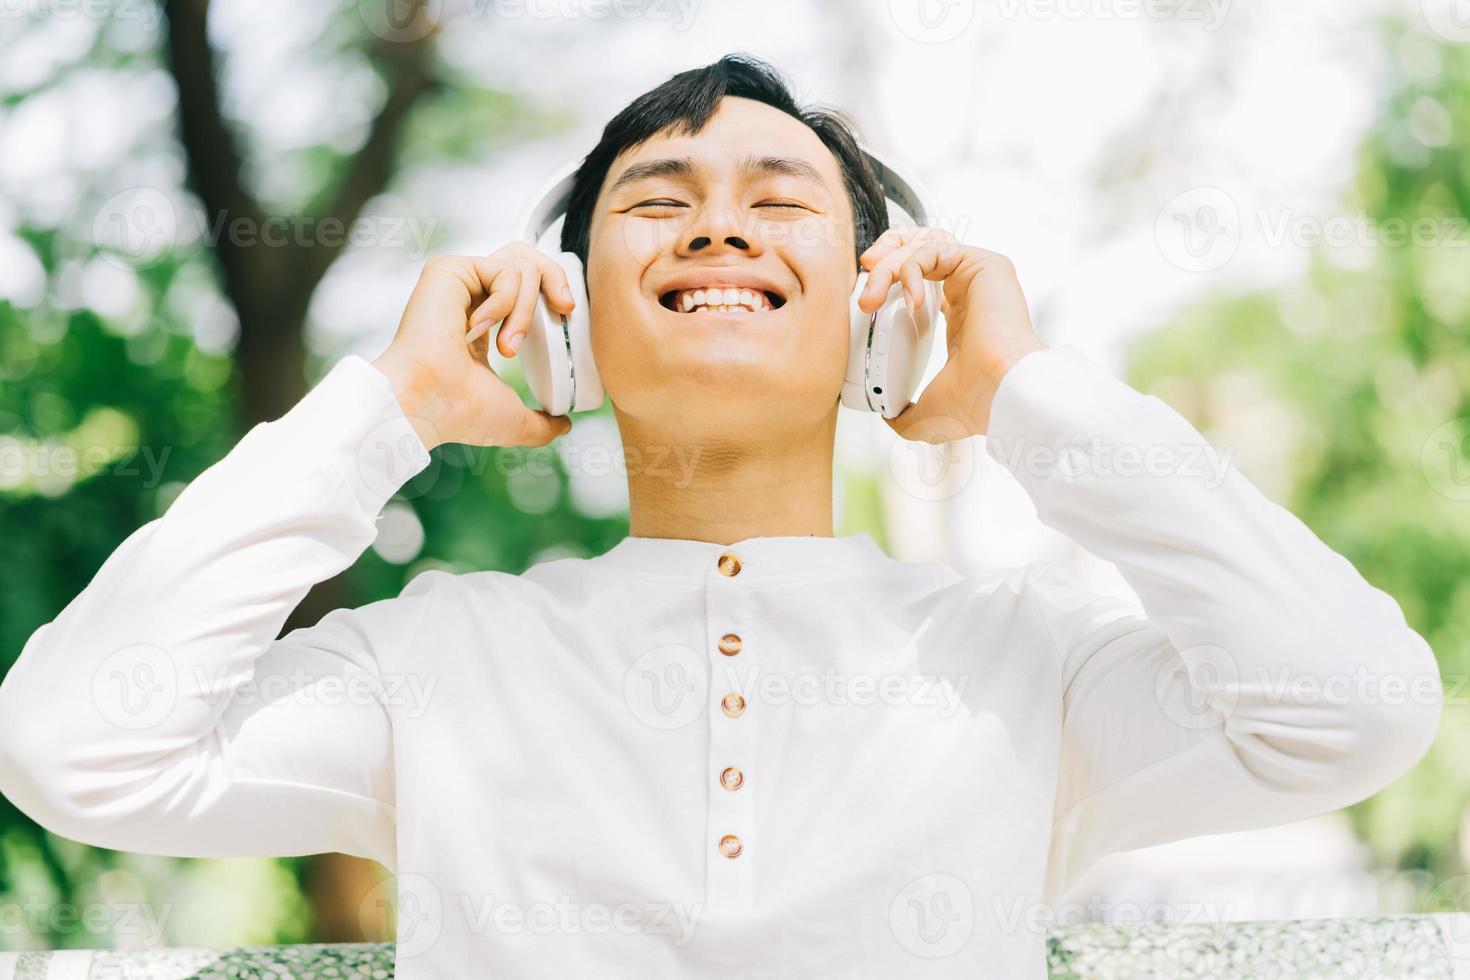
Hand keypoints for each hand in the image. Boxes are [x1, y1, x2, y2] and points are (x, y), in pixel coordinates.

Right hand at [371, 244, 575, 449]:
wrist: (431, 403)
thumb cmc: (460, 413)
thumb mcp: (514, 419)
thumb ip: (542, 422)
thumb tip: (564, 426)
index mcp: (482, 324)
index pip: (525, 287)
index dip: (552, 292)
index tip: (566, 316)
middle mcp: (469, 297)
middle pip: (526, 258)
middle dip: (555, 278)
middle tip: (564, 311)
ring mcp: (459, 282)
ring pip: (521, 265)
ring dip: (527, 309)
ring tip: (508, 346)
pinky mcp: (449, 271)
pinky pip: (504, 270)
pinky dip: (506, 302)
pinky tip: (480, 330)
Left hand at [857, 228, 1048, 440]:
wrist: (1002, 393)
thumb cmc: (978, 403)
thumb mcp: (928, 412)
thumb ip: (905, 411)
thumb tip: (888, 416)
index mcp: (959, 317)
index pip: (920, 279)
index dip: (888, 279)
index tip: (865, 299)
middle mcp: (968, 290)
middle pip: (919, 249)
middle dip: (884, 258)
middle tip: (864, 283)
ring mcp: (977, 274)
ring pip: (922, 245)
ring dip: (888, 264)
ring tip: (873, 297)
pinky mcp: (982, 264)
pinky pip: (933, 249)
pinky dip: (911, 269)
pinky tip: (910, 300)